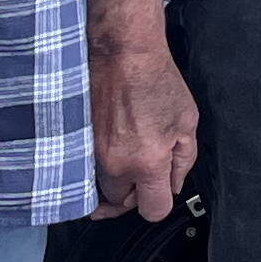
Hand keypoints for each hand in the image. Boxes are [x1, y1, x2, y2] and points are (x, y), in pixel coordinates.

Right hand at [90, 36, 197, 220]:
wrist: (120, 51)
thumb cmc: (152, 77)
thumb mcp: (187, 120)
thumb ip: (183, 161)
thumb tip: (173, 182)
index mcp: (147, 162)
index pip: (154, 210)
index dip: (160, 201)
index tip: (160, 190)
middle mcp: (114, 164)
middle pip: (122, 202)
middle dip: (134, 190)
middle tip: (142, 167)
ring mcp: (90, 154)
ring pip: (99, 187)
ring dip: (111, 179)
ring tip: (123, 157)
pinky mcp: (73, 141)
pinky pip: (82, 168)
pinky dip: (93, 165)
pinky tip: (106, 148)